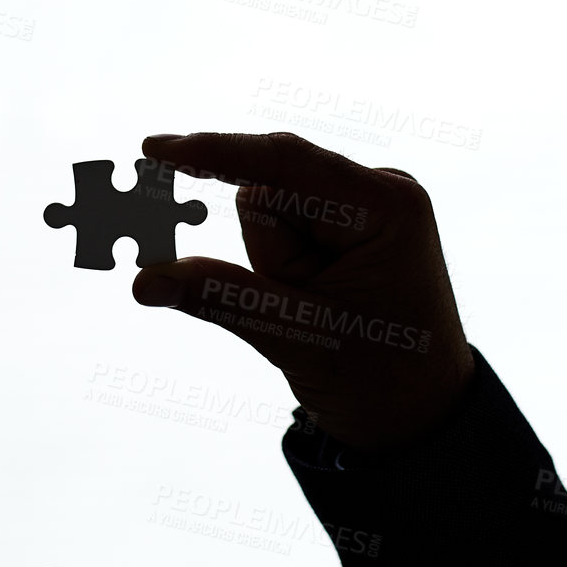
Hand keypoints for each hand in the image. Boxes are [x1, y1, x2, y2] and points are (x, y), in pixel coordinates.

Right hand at [132, 131, 475, 450]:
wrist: (421, 418)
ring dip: (275, 266)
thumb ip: (221, 297)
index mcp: (384, 207)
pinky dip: (280, 265)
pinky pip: (280, 228)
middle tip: (303, 306)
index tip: (153, 148)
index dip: (214, 151)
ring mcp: (363, 206)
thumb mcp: (297, 338)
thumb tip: (145, 279)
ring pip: (267, 211)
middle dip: (268, 253)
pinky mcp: (346, 224)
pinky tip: (314, 296)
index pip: (283, 159)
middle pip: (269, 192)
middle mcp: (378, 191)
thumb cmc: (379, 381)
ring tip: (316, 307)